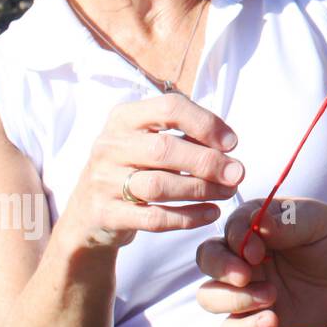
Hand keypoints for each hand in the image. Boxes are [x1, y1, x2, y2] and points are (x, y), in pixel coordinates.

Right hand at [56, 93, 242, 251]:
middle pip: (164, 150)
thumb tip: (229, 149)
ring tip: (228, 193)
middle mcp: (110, 145)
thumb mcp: (152, 143)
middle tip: (237, 173)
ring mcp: (103, 180)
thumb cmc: (134, 169)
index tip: (232, 143)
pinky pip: (154, 218)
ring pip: (160, 186)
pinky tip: (210, 213)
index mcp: (125, 118)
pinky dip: (188, 217)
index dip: (205, 124)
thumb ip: (187, 139)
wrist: (89, 213)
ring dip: (201, 190)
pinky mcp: (106, 214)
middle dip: (208, 162)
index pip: (169, 108)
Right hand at [195, 198, 326, 326]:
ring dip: (234, 300)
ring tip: (271, 297)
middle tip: (246, 276)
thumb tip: (259, 222)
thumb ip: (287, 221)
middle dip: (220, 268)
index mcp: (252, 226)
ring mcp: (245, 289)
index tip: (258, 250)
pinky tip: (272, 321)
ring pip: (210, 297)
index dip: (236, 241)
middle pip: (207, 260)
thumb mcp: (316, 220)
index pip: (227, 230)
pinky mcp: (254, 317)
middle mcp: (241, 256)